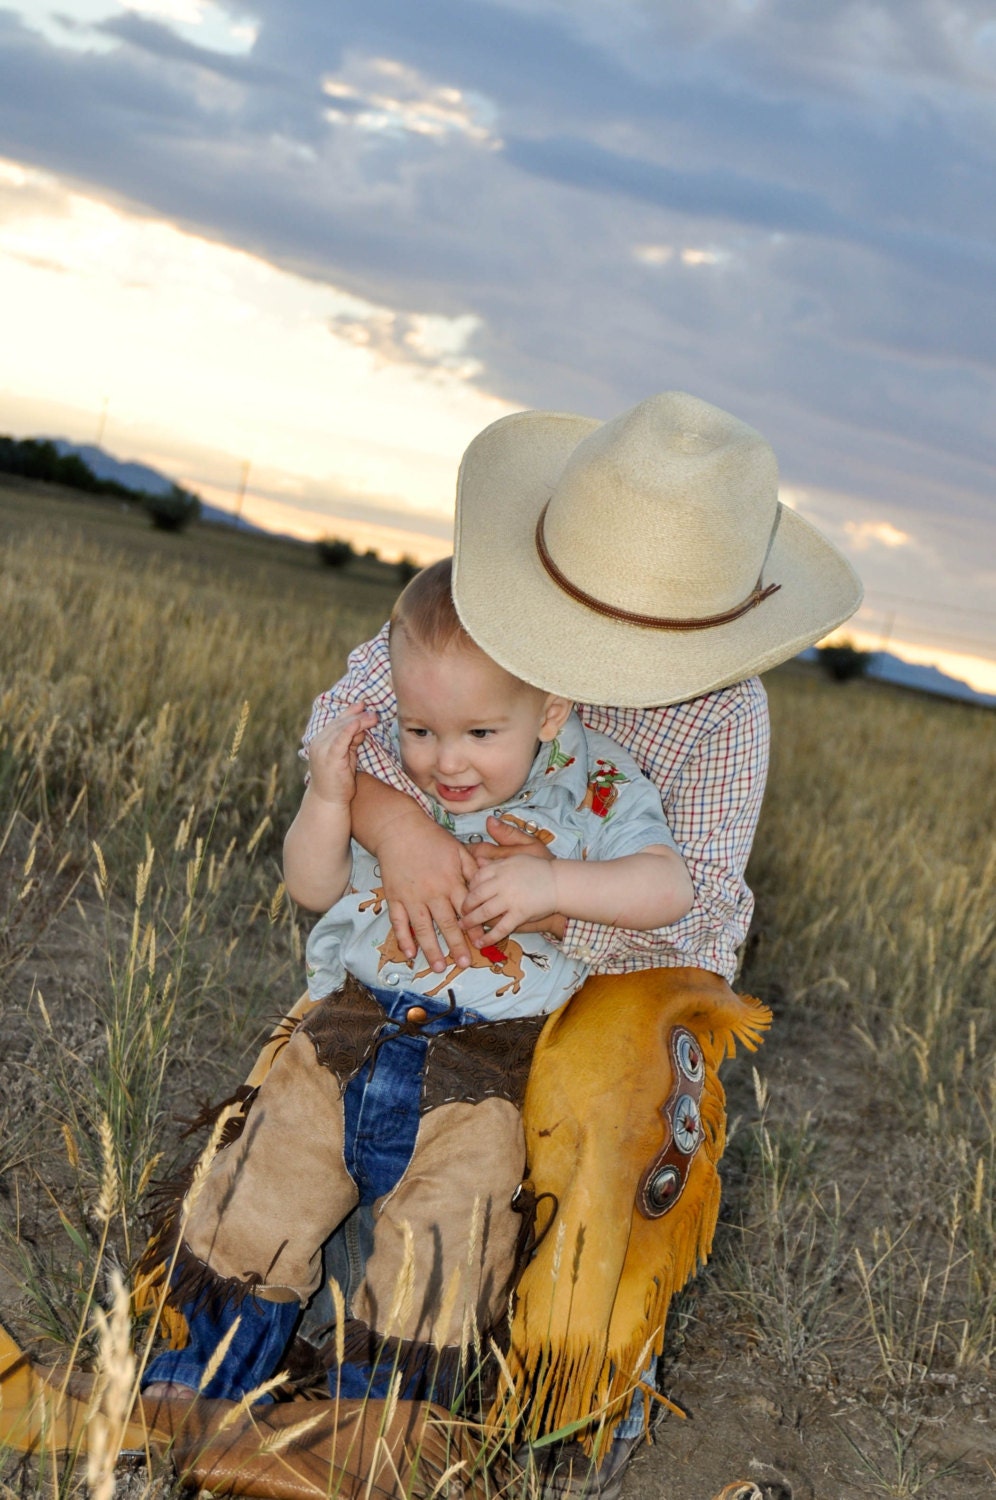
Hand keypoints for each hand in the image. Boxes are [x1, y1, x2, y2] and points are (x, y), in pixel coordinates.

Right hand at [304, 706, 376, 806]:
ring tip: (373, 716)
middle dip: (358, 715)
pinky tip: (358, 722)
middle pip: (340, 722)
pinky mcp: (330, 757)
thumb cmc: (338, 780)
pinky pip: (340, 739)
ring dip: (358, 720)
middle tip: (374, 711)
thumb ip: (351, 742)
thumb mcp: (346, 757)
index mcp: (321, 741)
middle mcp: (319, 742)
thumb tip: (362, 728)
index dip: (350, 711)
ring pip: (341, 728)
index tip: (363, 704)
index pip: (337, 721)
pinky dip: (349, 729)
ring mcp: (322, 749)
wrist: (328, 801)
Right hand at [374, 811, 479, 971]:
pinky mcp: (395, 897)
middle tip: (464, 964)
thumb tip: (488, 886)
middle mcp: (433, 892)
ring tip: (438, 967)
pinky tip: (410, 953)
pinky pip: (399, 922)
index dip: (474, 927)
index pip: (467, 910)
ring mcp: (412, 897)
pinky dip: (404, 938)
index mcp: (451, 881)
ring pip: (423, 928)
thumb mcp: (459, 850)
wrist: (400, 830)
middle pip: (447, 924)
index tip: (481, 943)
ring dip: (431, 949)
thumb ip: (474, 870)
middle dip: (456, 946)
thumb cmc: (432, 839)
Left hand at [464, 816, 562, 943]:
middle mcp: (502, 882)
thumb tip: (488, 821)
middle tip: (458, 912)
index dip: (467, 886)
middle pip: (475, 895)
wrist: (562, 884)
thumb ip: (506, 836)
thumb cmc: (544, 865)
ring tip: (463, 927)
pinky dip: (488, 937)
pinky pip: (500, 928)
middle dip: (464, 906)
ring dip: (471, 922)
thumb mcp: (526, 844)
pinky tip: (480, 943)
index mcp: (501, 866)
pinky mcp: (519, 915)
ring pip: (483, 912)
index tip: (463, 893)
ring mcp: (510, 899)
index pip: (476, 876)